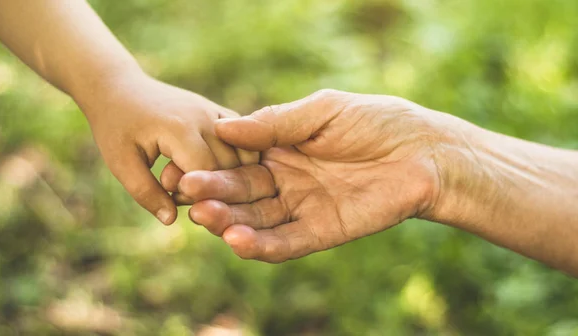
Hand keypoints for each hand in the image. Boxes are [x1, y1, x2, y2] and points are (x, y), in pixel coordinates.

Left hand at [76, 71, 257, 224]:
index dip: (194, 195)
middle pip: (230, 168)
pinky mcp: (223, 113)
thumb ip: (145, 192)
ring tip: (198, 182)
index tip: (172, 196)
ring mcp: (218, 113)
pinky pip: (245, 143)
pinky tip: (214, 173)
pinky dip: (237, 163)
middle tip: (180, 191)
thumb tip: (171, 219)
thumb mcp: (121, 163)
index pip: (207, 174)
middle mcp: (206, 117)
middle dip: (212, 189)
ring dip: (228, 177)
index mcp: (180, 128)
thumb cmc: (116, 127)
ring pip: (245, 157)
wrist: (121, 89)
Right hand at [168, 89, 460, 261]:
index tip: (183, 167)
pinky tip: (238, 241)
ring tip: (205, 218)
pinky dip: (263, 245)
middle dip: (215, 195)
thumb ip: (275, 122)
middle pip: (242, 193)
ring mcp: (303, 208)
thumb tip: (224, 126)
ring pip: (259, 221)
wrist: (424, 152)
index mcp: (282, 150)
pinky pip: (288, 243)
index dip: (212, 167)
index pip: (238, 162)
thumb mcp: (321, 112)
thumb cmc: (376, 122)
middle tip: (187, 193)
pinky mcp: (323, 232)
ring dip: (230, 222)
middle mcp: (286, 182)